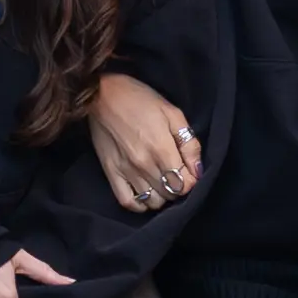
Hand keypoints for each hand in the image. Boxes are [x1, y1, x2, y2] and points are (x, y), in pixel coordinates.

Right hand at [86, 71, 200, 207]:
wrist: (100, 94)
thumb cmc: (140, 99)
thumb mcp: (172, 112)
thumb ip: (188, 143)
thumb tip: (197, 169)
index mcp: (162, 149)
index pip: (185, 184)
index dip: (191, 181)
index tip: (189, 171)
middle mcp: (144, 165)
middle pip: (170, 194)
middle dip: (178, 187)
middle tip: (176, 174)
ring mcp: (126, 172)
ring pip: (152, 202)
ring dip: (161, 195)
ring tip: (161, 182)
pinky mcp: (111, 173)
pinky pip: (128, 202)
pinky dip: (140, 204)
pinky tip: (145, 192)